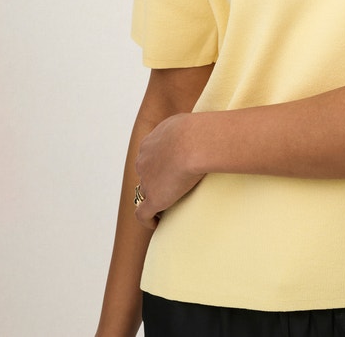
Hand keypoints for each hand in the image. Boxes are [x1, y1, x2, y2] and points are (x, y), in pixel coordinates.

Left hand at [134, 113, 203, 228]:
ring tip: (167, 205)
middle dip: (155, 180)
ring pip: (145, 193)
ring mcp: (147, 181)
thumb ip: (185, 128)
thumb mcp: (187, 122)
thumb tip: (201, 128)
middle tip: (172, 186)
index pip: (149, 156)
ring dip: (154, 198)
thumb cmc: (196, 130)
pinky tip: (156, 223)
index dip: (158, 164)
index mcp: (150, 143)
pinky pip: (143, 214)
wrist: (193, 143)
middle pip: (145, 174)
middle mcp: (143, 162)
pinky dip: (148, 220)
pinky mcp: (154, 199)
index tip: (170, 168)